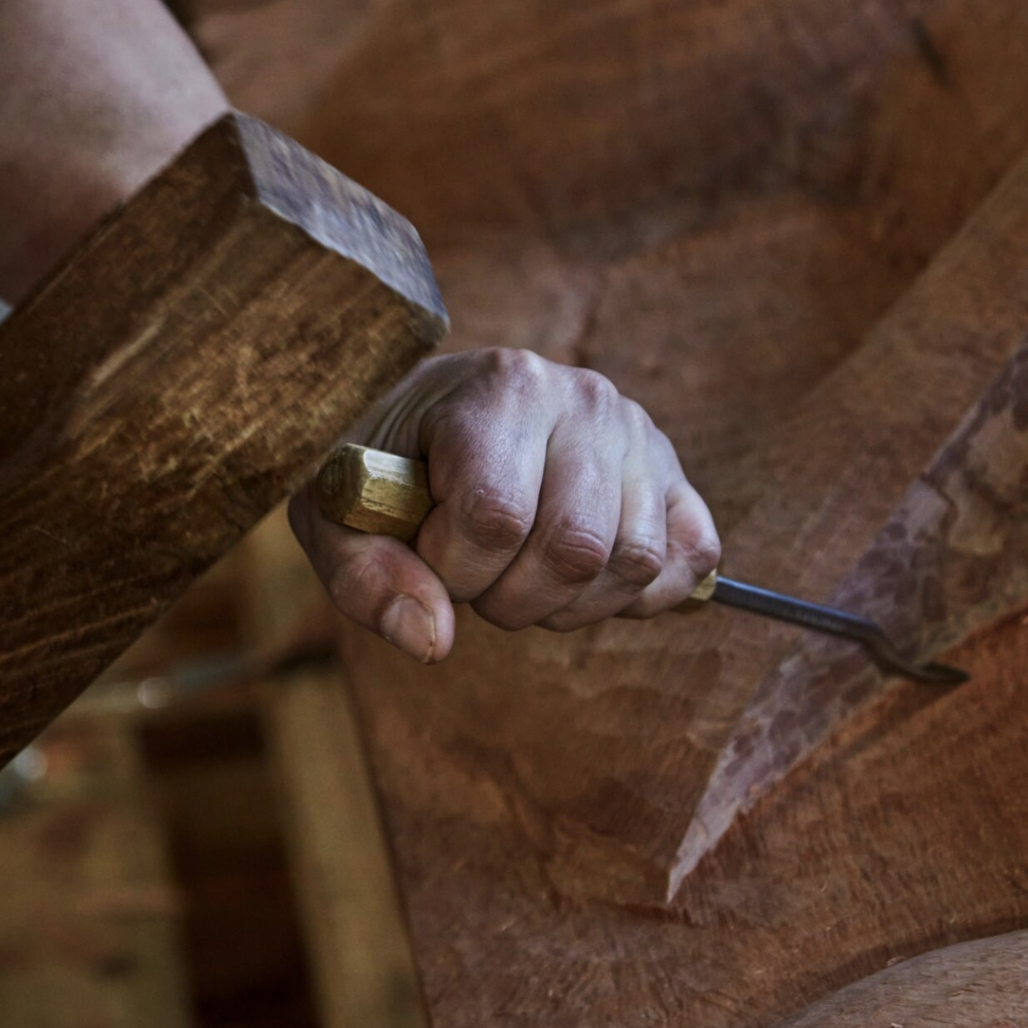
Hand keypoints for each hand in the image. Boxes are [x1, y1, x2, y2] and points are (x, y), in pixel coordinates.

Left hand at [290, 348, 720, 661]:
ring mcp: (639, 434)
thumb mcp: (338, 516)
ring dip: (571, 605)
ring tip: (523, 577)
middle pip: (575, 547)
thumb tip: (433, 641)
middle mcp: (583, 397)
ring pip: (635, 562)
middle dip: (512, 599)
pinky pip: (689, 559)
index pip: (496, 516)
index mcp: (499, 387)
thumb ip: (366, 578)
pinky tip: (581, 583)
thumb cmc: (382, 472)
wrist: (429, 423)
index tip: (427, 553)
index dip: (455, 567)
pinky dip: (639, 596)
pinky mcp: (674, 474)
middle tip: (477, 580)